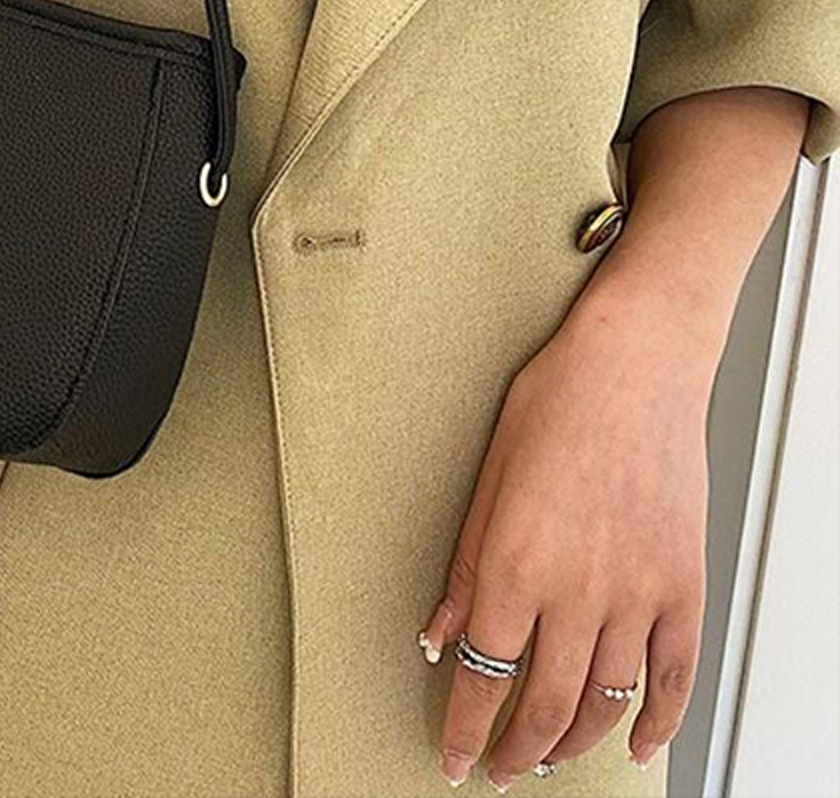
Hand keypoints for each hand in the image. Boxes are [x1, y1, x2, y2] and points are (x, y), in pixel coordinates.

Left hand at [417, 269, 714, 788]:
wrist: (635, 365)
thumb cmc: (554, 403)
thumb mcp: (486, 479)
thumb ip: (463, 569)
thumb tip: (438, 637)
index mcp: (515, 565)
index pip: (484, 678)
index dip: (466, 729)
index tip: (454, 759)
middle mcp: (578, 592)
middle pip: (543, 704)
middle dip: (514, 749)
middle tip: (496, 768)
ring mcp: (638, 594)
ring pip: (606, 703)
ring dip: (573, 743)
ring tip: (548, 757)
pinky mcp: (684, 587)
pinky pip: (675, 676)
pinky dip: (658, 721)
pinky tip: (638, 744)